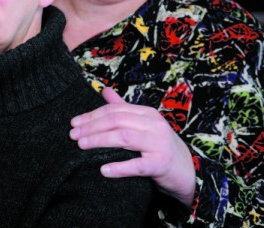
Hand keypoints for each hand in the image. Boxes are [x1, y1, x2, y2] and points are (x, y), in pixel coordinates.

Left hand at [69, 87, 195, 207]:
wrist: (191, 173)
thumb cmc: (161, 149)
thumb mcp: (143, 126)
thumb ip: (124, 109)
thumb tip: (105, 90)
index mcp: (147, 114)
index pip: (114, 110)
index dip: (91, 115)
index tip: (73, 123)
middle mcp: (154, 125)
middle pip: (117, 121)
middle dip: (91, 127)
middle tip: (72, 135)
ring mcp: (159, 144)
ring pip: (124, 137)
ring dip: (100, 140)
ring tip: (81, 145)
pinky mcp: (162, 164)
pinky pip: (138, 165)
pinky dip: (120, 167)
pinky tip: (103, 170)